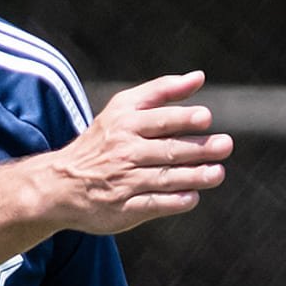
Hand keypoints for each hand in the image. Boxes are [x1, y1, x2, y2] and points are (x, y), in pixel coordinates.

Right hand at [49, 70, 231, 233]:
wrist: (61, 184)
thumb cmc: (102, 141)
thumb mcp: (122, 108)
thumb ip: (161, 91)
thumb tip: (199, 77)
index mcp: (125, 124)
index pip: (159, 120)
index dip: (183, 118)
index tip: (205, 118)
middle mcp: (124, 152)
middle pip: (168, 150)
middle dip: (198, 148)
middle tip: (225, 145)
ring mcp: (124, 181)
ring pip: (165, 178)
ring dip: (195, 176)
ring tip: (217, 173)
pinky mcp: (124, 208)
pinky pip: (155, 204)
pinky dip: (175, 201)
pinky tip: (193, 197)